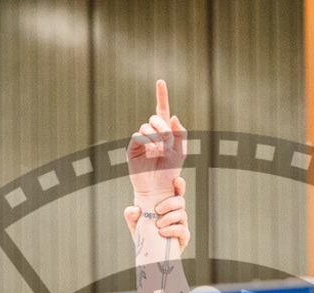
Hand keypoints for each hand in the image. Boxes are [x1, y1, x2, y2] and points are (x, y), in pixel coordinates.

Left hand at [124, 176, 190, 253]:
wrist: (148, 253)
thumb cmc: (143, 233)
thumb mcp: (133, 222)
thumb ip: (131, 214)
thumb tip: (136, 210)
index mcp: (167, 204)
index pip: (176, 191)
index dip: (179, 185)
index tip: (176, 180)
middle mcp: (176, 212)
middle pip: (180, 201)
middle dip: (169, 203)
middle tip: (157, 210)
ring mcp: (181, 224)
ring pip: (182, 214)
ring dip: (169, 218)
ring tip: (158, 225)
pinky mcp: (183, 237)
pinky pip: (183, 230)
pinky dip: (173, 230)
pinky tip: (162, 232)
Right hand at [126, 79, 186, 207]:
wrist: (158, 189)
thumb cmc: (170, 173)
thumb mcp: (181, 152)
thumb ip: (180, 134)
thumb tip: (172, 116)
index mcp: (164, 133)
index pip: (162, 111)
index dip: (161, 96)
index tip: (160, 81)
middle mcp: (151, 134)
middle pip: (156, 118)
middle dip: (164, 129)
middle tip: (168, 144)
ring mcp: (141, 141)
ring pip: (147, 126)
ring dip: (156, 137)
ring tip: (160, 151)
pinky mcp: (132, 148)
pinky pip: (138, 136)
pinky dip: (147, 142)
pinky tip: (151, 151)